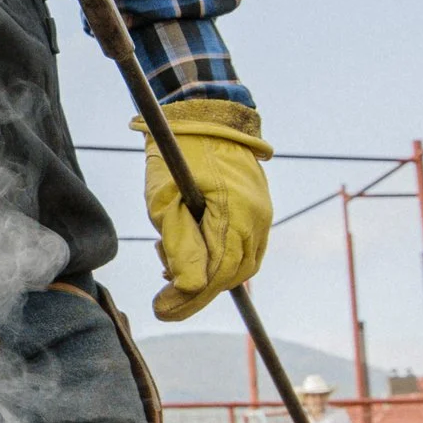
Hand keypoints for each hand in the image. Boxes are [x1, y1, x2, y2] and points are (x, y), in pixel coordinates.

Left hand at [139, 99, 272, 321]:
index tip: (160, 309)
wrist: (205, 113)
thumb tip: (189, 287)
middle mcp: (257, 217)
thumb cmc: (178, 153)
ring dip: (210, 278)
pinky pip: (245, 247)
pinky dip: (221, 260)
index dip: (188, 297)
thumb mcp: (165, 199)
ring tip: (173, 275)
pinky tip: (193, 257)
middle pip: (232, 273)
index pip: (216, 272)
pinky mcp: (258, 208)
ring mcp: (262, 212)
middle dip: (197, 293)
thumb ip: (180, 245)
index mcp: (235, 213)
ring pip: (241, 264)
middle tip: (164, 303)